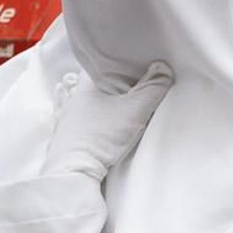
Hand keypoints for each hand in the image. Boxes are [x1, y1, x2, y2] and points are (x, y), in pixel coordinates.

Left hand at [44, 62, 173, 180]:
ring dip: (110, 102)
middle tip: (140, 83)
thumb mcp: (135, 110)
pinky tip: (111, 124)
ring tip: (128, 104)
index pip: (103, 62)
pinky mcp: (70, 136)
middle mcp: (75, 98)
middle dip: (119, 82)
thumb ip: (153, 88)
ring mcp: (69, 118)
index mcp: (86, 84)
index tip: (139, 63)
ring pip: (94, 102)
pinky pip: (89, 119)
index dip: (122, 61)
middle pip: (100, 82)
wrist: (73, 171)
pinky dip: (101, 118)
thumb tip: (163, 69)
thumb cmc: (100, 138)